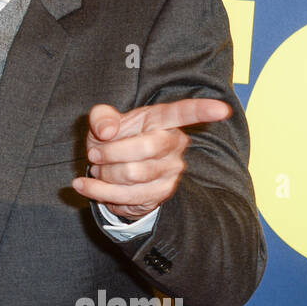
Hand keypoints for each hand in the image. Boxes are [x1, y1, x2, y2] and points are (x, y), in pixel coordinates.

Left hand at [71, 98, 231, 219]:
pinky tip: (84, 185)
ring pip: (134, 174)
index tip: (223, 109)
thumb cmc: (112, 140)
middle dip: (111, 152)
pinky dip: (97, 190)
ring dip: (104, 173)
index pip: (185, 112)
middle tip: (94, 154)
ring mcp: (171, 171)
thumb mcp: (102, 123)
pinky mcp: (161, 194)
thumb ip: (102, 118)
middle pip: (147, 147)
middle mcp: (173, 144)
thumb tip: (107, 131)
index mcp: (161, 120)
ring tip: (97, 169)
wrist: (110, 174)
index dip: (202, 110)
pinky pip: (127, 196)